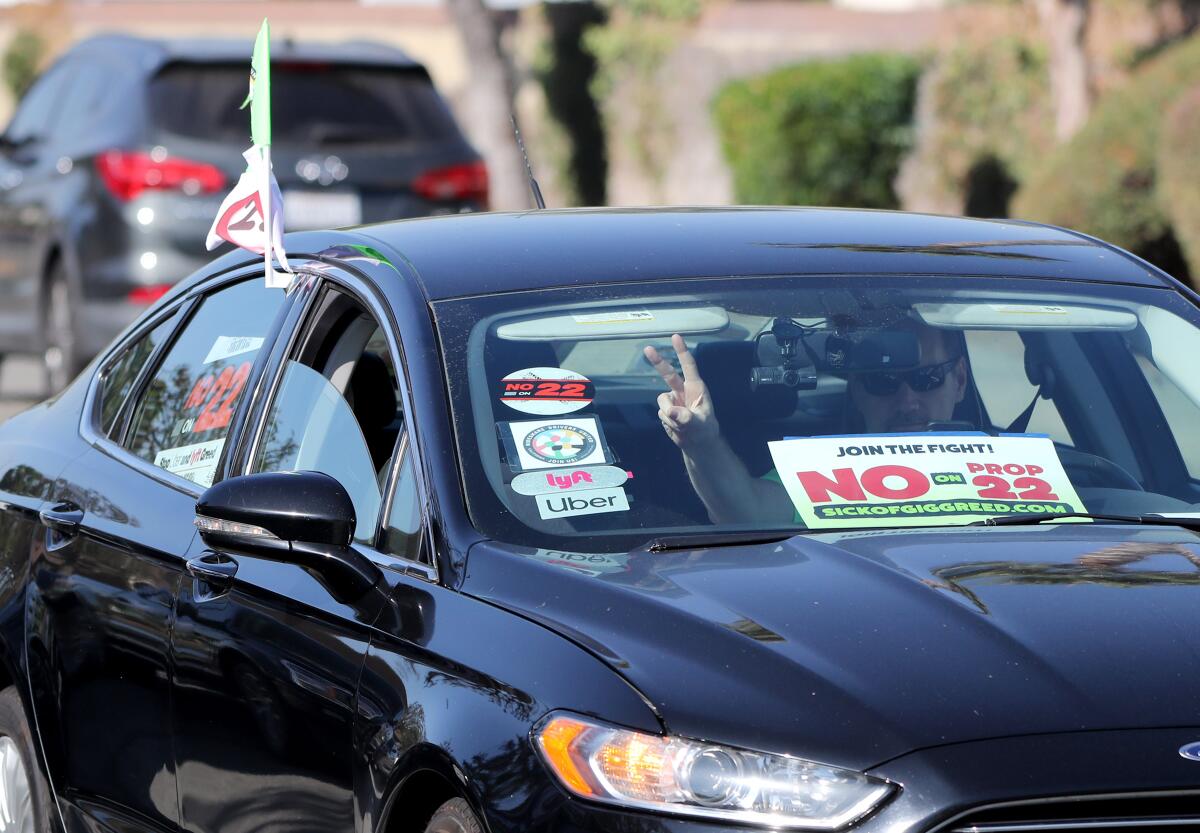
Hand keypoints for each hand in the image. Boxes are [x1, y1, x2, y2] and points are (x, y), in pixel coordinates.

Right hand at [644, 334, 719, 448]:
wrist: (697, 443)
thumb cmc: (705, 430)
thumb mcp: (699, 424)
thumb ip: (686, 418)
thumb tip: (670, 410)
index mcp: (695, 388)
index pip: (688, 366)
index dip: (681, 351)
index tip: (675, 337)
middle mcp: (682, 391)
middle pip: (667, 373)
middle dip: (657, 361)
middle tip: (648, 348)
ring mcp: (672, 400)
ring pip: (662, 402)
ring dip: (670, 415)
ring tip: (682, 425)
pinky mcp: (665, 410)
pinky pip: (661, 413)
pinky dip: (668, 422)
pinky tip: (677, 427)